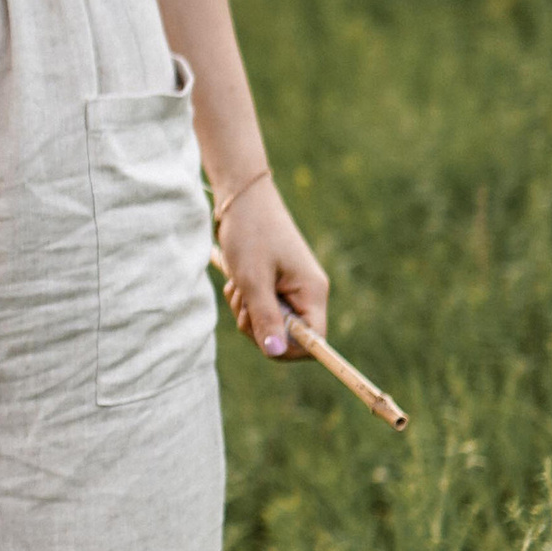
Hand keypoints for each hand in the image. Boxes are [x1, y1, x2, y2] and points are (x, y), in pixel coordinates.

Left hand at [214, 178, 330, 363]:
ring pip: (269, 324)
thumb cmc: (249, 233)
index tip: (261, 334)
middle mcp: (307, 293)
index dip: (288, 347)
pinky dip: (244, 301)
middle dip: (259, 326)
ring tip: (239, 284)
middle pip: (288, 337)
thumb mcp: (252, 280)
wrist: (240, 198)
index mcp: (312, 292)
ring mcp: (291, 290)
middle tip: (244, 300)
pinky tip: (237, 281)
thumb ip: (265, 317)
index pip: (314, 341)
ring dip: (247, 312)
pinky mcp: (275, 285)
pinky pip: (260, 309)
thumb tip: (275, 352)